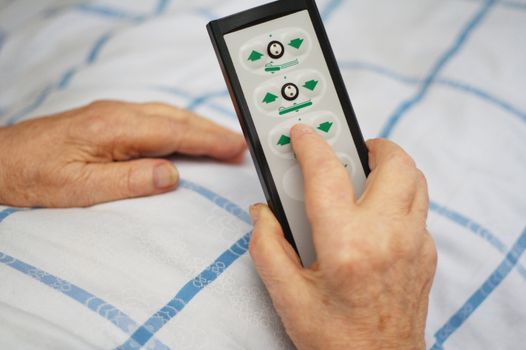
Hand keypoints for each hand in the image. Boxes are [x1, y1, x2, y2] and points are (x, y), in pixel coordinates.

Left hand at [0, 100, 245, 206]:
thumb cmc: (31, 176)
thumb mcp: (79, 189)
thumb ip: (129, 181)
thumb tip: (171, 176)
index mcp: (113, 129)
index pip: (174, 132)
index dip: (209, 140)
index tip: (236, 147)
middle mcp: (116, 114)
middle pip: (176, 117)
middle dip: (211, 130)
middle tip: (240, 144)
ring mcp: (111, 113)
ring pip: (166, 115)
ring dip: (197, 126)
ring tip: (221, 140)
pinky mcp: (106, 119)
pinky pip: (153, 118)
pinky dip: (178, 126)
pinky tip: (184, 135)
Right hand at [249, 125, 436, 349]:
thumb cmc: (334, 339)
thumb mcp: (285, 295)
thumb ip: (267, 246)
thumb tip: (264, 212)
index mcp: (346, 245)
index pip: (326, 173)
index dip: (309, 144)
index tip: (300, 134)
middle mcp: (387, 237)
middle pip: (394, 162)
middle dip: (368, 144)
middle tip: (345, 149)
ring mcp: (414, 245)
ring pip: (415, 180)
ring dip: (389, 167)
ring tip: (362, 174)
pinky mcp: (427, 255)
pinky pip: (418, 208)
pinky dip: (397, 197)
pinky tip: (373, 214)